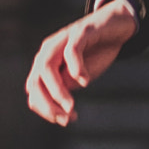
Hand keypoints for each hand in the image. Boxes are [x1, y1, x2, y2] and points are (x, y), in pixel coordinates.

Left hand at [25, 0, 137, 124]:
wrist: (114, 27)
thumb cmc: (95, 53)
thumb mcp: (78, 76)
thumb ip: (65, 87)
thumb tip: (57, 104)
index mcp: (46, 63)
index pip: (34, 90)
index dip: (45, 109)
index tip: (64, 121)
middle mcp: (49, 51)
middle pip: (36, 80)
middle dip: (48, 104)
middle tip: (66, 119)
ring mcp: (62, 40)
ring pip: (47, 67)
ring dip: (57, 91)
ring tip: (71, 107)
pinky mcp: (80, 32)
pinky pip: (71, 50)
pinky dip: (76, 68)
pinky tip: (85, 81)